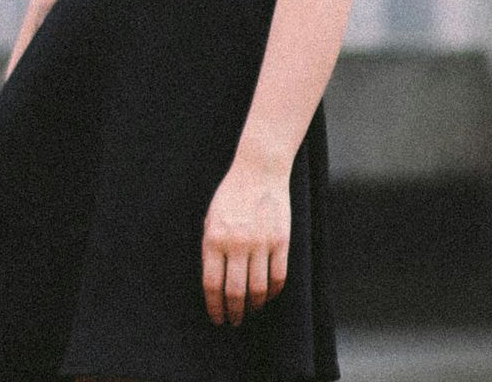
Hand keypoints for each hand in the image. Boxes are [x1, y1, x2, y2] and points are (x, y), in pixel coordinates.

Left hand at [201, 157, 289, 325]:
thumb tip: (213, 283)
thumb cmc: (231, 195)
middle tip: (234, 321)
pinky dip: (273, 292)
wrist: (259, 170)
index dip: (214, 307)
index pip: (212, 285)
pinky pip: (278, 276)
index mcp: (214, 239)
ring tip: (251, 311)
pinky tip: (267, 296)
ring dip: (254, 306)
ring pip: (258, 289)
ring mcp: (261, 243)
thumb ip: (210, 249)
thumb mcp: (210, 219)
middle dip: (233, 313)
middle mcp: (236, 244)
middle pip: (235, 292)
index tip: (216, 318)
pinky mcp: (281, 240)